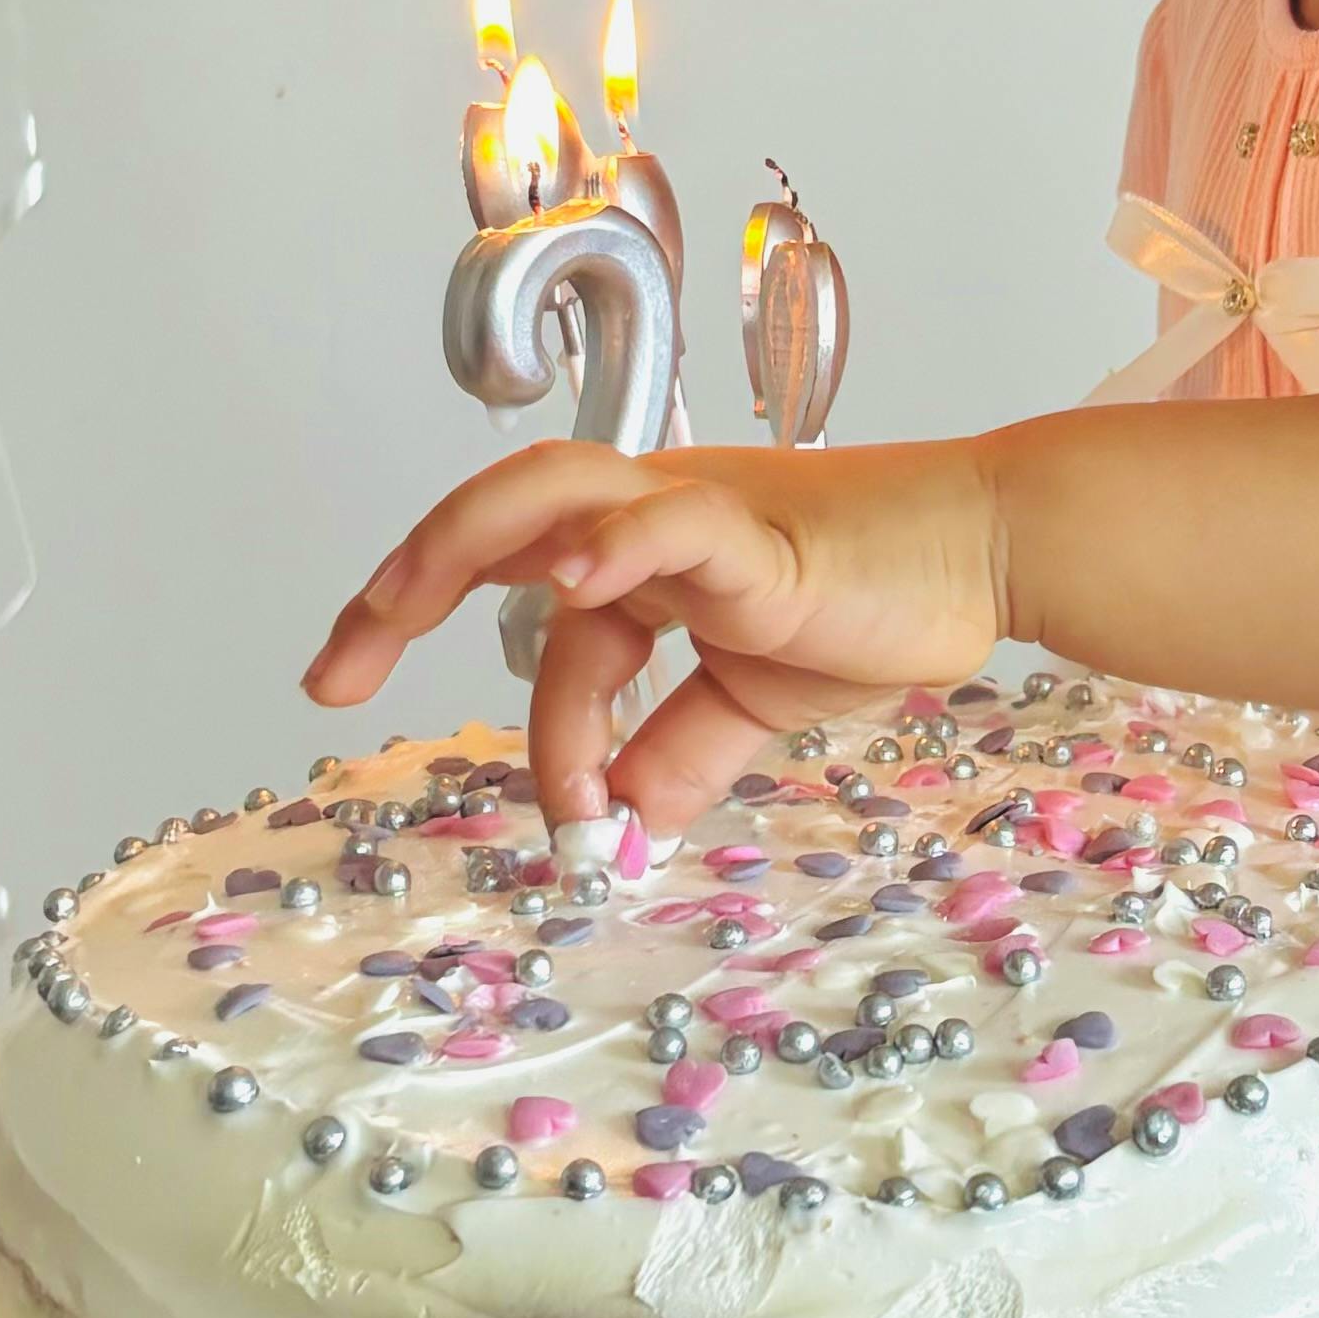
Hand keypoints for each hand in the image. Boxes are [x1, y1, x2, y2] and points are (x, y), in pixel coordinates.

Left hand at [302, 433, 1011, 837]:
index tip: (486, 789)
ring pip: (554, 488)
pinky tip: (573, 580)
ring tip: (399, 605)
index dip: (518, 715)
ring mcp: (700, 514)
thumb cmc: (876, 605)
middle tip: (333, 674)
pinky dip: (615, 543)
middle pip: (497, 515)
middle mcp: (649, 517)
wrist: (984, 553)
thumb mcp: (755, 704)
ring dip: (465, 541)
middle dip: (401, 584)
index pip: (539, 618)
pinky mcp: (760, 531)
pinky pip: (673, 520)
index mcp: (642, 554)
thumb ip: (679, 756)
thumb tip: (617, 829)